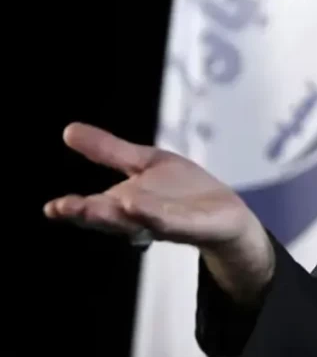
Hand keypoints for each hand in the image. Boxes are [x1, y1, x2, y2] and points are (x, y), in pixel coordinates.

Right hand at [44, 122, 274, 302]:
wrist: (226, 213)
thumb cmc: (181, 191)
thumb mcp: (144, 163)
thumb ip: (109, 151)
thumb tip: (68, 130)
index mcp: (123, 205)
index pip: (93, 209)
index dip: (72, 210)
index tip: (51, 208)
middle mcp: (139, 218)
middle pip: (109, 218)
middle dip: (87, 214)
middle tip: (62, 208)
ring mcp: (165, 224)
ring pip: (136, 222)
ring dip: (117, 216)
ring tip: (96, 205)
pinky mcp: (191, 226)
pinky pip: (170, 222)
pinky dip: (153, 215)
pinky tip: (137, 205)